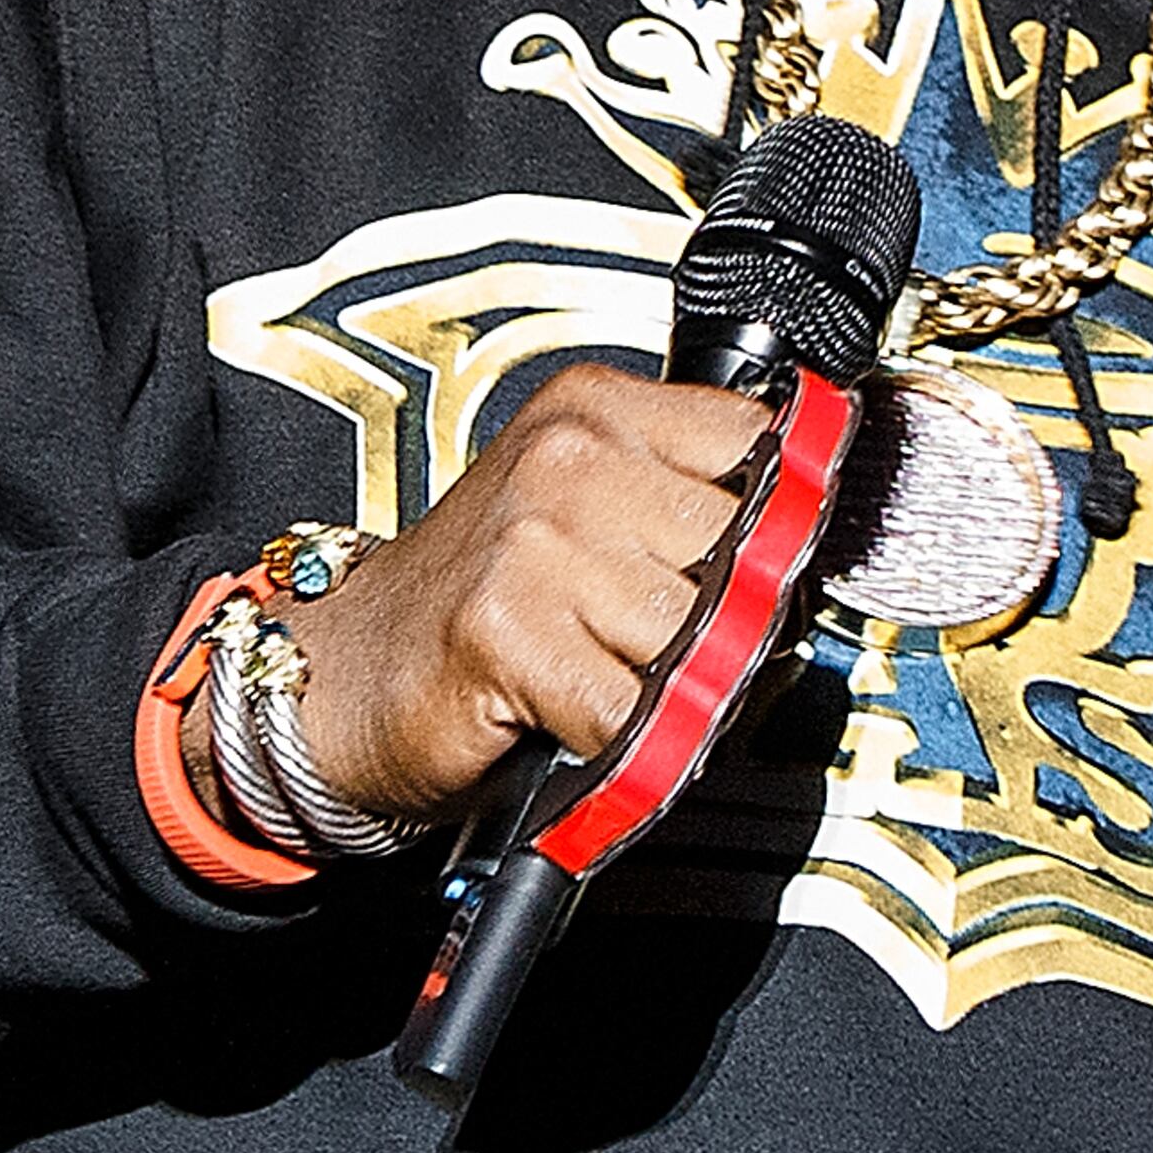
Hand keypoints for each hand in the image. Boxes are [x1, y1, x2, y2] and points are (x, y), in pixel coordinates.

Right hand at [189, 367, 765, 828]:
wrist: (347, 675)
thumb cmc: (474, 602)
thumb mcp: (588, 512)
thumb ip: (683, 502)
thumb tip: (805, 544)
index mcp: (595, 410)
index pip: (758, 447)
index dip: (774, 526)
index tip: (761, 566)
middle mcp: (569, 457)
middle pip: (741, 549)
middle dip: (728, 620)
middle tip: (672, 648)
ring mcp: (537, 539)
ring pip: (698, 633)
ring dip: (676, 688)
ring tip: (620, 680)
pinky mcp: (508, 627)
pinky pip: (636, 708)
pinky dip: (629, 742)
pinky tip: (584, 719)